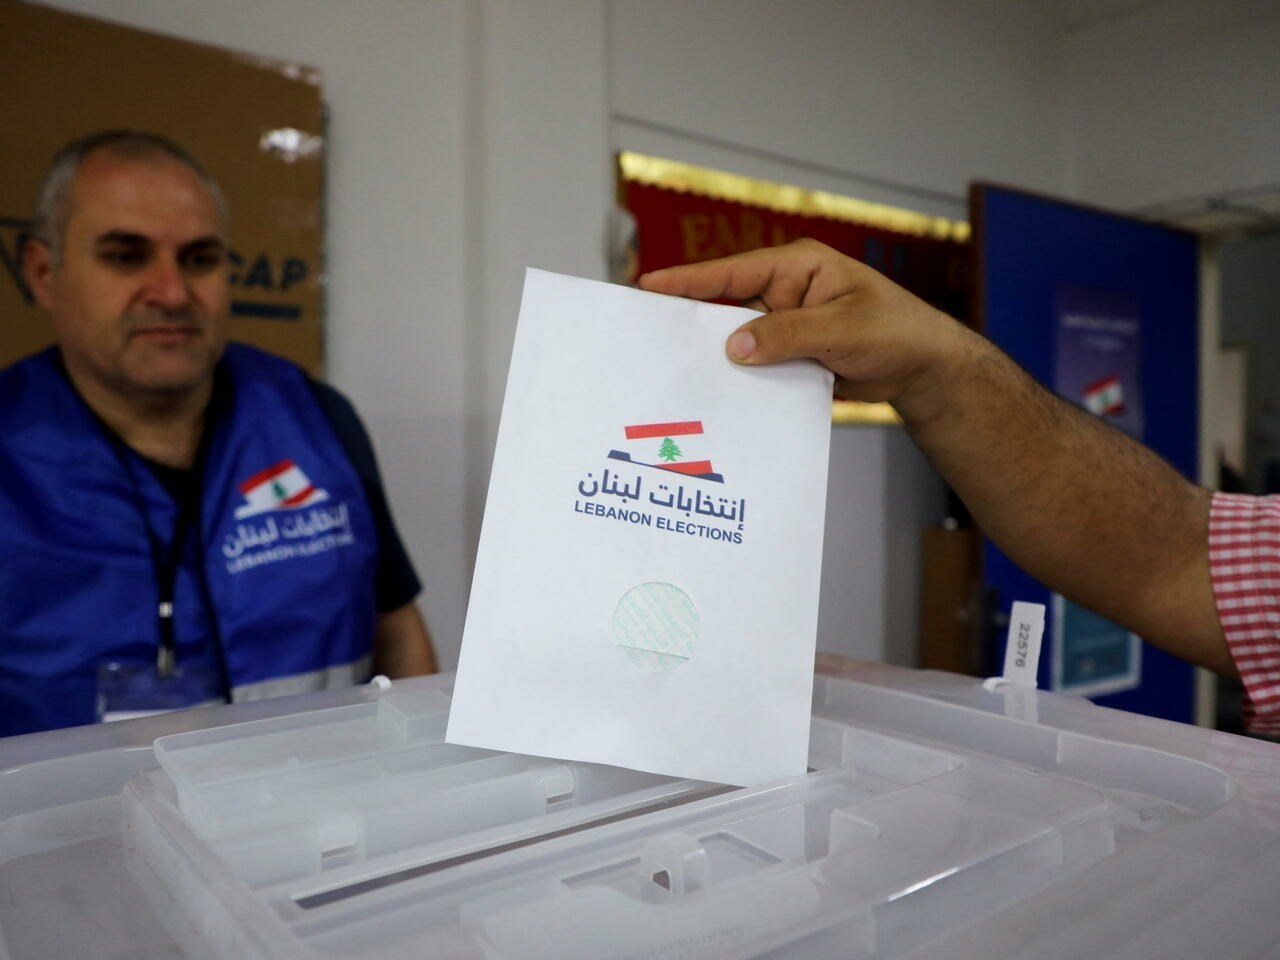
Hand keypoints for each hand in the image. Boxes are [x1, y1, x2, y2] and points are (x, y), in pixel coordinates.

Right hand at [638, 238, 972, 423]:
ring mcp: (786, 326)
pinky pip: (756, 366)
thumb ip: (789, 335)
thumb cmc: (897, 331)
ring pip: (739, 341)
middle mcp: (785, 292)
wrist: (924, 368)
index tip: (649, 285)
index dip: (690, 280)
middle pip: (727, 306)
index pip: (733, 271)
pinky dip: (741, 379)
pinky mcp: (790, 356)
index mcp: (797, 267)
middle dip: (694, 321)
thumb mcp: (843, 329)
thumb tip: (735, 346)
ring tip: (677, 372)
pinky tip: (719, 395)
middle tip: (651, 337)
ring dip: (718, 357)